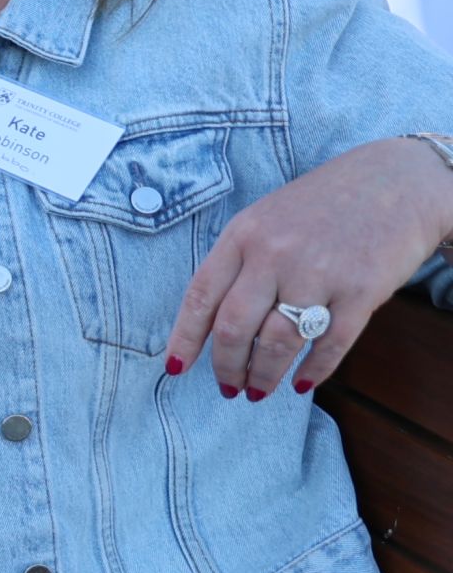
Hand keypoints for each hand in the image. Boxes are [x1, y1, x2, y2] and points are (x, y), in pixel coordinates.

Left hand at [165, 135, 452, 396]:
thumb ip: (239, 262)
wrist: (398, 182)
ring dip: (263, 376)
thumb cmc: (324, 204)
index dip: (185, 338)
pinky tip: (301, 383)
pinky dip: (313, 370)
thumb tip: (211, 321)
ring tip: (257, 391)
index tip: (174, 367)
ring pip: (277, 343)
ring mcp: (319, 274)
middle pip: (234, 328)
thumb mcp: (267, 218)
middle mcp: (275, 254)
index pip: (201, 296)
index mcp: (243, 234)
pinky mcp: (362, 291)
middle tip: (227, 386)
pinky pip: (330, 345)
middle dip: (226, 366)